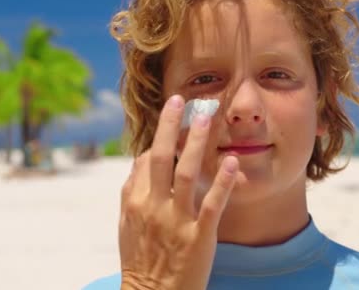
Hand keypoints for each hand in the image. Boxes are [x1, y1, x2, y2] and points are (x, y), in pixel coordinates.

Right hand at [119, 95, 238, 289]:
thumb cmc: (139, 259)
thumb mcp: (126, 224)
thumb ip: (132, 190)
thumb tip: (139, 159)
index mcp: (135, 202)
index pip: (146, 160)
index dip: (161, 134)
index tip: (175, 111)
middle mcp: (153, 207)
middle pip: (161, 157)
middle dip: (172, 125)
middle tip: (184, 99)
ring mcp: (176, 221)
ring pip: (187, 173)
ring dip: (197, 143)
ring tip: (209, 116)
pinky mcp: (199, 237)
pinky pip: (212, 204)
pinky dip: (223, 182)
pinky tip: (232, 162)